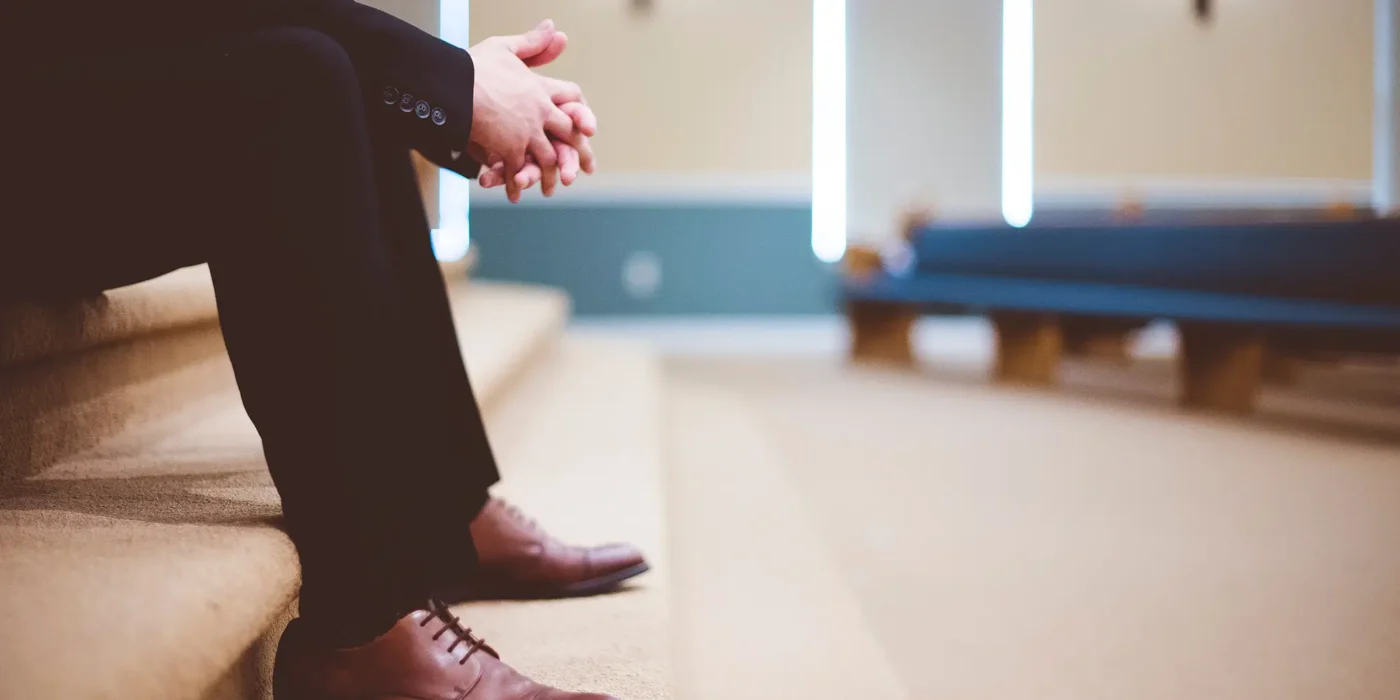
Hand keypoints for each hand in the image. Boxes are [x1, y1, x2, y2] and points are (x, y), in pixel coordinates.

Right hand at [468, 21, 590, 201]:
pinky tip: (515, 195)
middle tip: (584, 169)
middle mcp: (540, 112)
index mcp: (541, 89)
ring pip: (548, 159)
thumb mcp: (505, 48)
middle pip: (569, 135)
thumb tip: (554, 28)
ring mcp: (527, 133)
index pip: (572, 99)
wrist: (454, 86)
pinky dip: (515, 184)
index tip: (588, 127)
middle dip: (577, 153)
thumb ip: (532, 44)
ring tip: (548, 189)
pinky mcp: (510, 149)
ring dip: (548, 175)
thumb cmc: (474, 66)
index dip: (581, 111)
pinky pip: (517, 171)